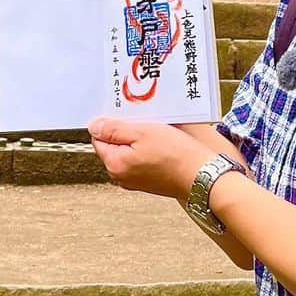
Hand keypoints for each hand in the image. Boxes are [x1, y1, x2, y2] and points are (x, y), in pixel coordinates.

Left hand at [88, 117, 210, 199]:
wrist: (202, 176)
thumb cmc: (175, 155)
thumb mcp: (141, 132)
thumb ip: (114, 129)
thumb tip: (94, 126)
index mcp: (114, 164)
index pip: (99, 137)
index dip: (112, 122)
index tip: (126, 114)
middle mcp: (121, 176)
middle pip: (113, 144)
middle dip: (126, 130)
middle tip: (143, 120)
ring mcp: (135, 180)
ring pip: (128, 150)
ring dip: (138, 138)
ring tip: (155, 130)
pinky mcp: (149, 181)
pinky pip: (141, 158)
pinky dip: (148, 148)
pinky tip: (162, 142)